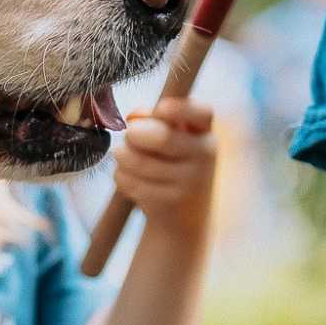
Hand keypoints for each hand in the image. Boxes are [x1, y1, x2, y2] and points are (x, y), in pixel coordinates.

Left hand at [114, 98, 215, 234]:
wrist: (186, 216)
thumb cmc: (172, 163)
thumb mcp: (171, 137)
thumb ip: (152, 119)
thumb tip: (133, 117)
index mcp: (205, 132)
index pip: (202, 113)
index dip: (180, 109)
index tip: (161, 108)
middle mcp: (203, 156)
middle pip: (162, 137)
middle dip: (134, 133)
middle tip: (129, 134)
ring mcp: (188, 182)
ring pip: (136, 160)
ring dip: (121, 154)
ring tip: (124, 156)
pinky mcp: (168, 203)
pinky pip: (128, 180)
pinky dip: (121, 176)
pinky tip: (131, 179)